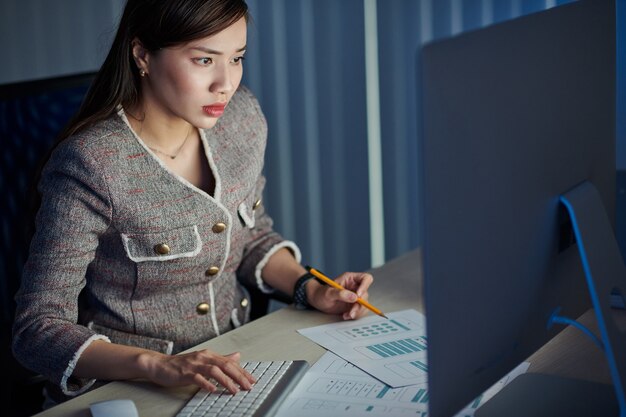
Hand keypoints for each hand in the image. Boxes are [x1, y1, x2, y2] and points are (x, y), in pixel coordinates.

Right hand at [141, 350, 255, 393]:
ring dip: (226, 381)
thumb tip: (237, 356)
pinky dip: (206, 384)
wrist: (160, 365)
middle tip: (248, 386)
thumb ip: (221, 359)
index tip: (252, 380)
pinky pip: (197, 378)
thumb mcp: (204, 360)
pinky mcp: (185, 373)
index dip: (242, 371)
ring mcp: (194, 365)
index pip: (230, 363)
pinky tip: (213, 390)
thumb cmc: (182, 365)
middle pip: (225, 365)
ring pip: (214, 371)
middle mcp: (203, 357)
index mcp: (209, 355)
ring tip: (234, 390)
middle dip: (239, 376)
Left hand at [306, 272, 373, 319]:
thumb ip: (340, 294)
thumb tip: (354, 297)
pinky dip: (355, 315)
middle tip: (351, 312)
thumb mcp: (328, 293)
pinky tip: (346, 316)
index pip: (366, 278)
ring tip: (346, 315)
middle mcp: (355, 287)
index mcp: (351, 279)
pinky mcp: (354, 305)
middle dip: (359, 305)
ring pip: (364, 305)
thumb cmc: (322, 293)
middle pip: (365, 294)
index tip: (358, 296)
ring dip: (357, 312)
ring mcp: (356, 297)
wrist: (318, 301)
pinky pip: (361, 311)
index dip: (365, 286)